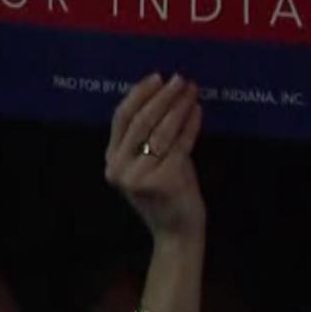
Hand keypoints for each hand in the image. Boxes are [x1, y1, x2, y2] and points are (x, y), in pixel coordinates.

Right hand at [105, 73, 205, 242]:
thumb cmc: (168, 197)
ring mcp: (140, 176)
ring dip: (179, 106)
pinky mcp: (163, 181)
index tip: (157, 77)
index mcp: (112, 161)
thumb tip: (165, 98)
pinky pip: (180, 144)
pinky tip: (198, 111)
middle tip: (180, 79)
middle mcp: (120, 168)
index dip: (139, 94)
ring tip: (192, 91)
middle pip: (141, 121)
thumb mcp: (149, 164)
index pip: (121, 118)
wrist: (177, 234)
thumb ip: (148, 138)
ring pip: (161, 131)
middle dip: (163, 96)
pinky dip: (191, 125)